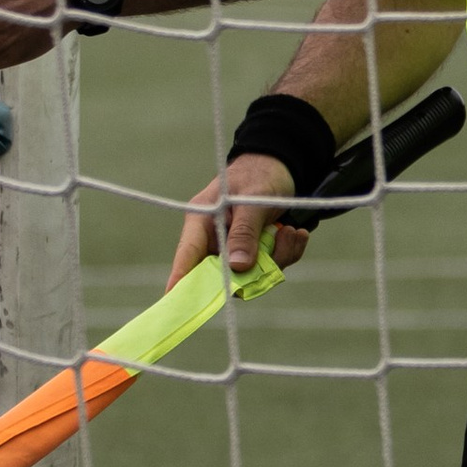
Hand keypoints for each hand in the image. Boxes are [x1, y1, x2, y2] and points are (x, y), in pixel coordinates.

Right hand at [163, 155, 311, 294]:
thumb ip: (244, 233)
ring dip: (277, 257)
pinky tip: (294, 233)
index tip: (171, 299)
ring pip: (252, 274)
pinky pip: (269, 267)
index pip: (187, 256)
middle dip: (255, 267)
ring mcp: (235, 249)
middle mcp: (215, 241)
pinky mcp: (255, 253)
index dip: (180, 279)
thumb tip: (237, 267)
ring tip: (289, 232)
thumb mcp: (252, 202)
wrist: (281, 168)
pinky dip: (286, 253)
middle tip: (276, 242)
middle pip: (224, 274)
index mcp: (202, 223)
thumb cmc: (258, 176)